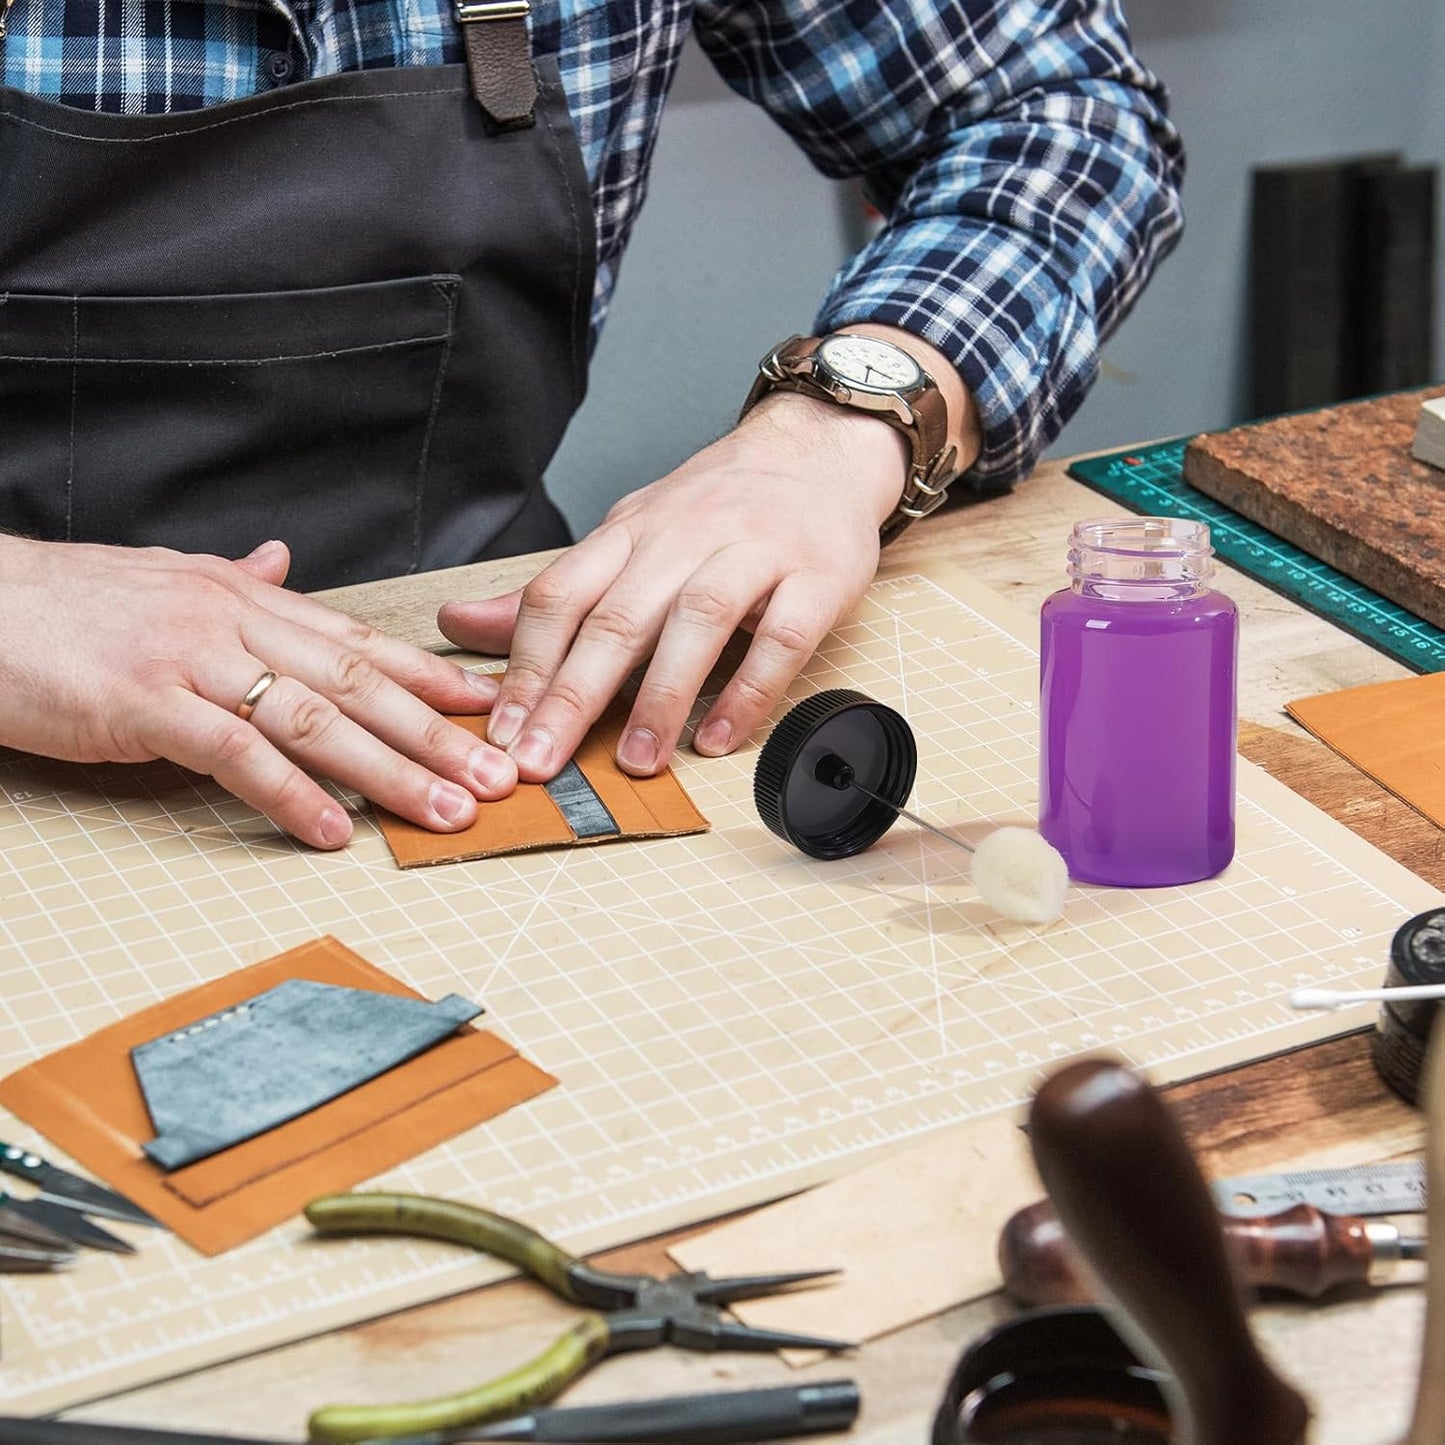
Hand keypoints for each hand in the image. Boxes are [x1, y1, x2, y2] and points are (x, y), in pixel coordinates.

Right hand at [0, 536, 516, 847]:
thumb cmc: (66, 603)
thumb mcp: (166, 579)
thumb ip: (235, 581)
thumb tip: (283, 562)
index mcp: (245, 597)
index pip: (362, 641)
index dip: (435, 677)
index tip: (494, 706)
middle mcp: (234, 622)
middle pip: (361, 683)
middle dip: (440, 734)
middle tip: (502, 775)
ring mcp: (192, 660)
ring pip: (317, 718)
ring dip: (392, 771)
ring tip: (448, 810)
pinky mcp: (145, 703)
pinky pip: (234, 754)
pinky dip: (291, 795)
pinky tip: (336, 830)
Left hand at [435, 392, 908, 781]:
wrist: (819, 452)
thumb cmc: (718, 506)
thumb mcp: (628, 535)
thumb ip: (556, 593)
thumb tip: (459, 625)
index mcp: (629, 531)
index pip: (561, 594)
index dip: (525, 666)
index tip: (502, 732)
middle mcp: (685, 536)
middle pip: (619, 615)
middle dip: (573, 694)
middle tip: (542, 761)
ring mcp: (754, 553)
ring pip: (698, 620)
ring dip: (661, 696)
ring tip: (637, 761)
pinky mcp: (817, 578)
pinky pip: (782, 638)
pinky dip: (749, 692)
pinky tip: (719, 737)